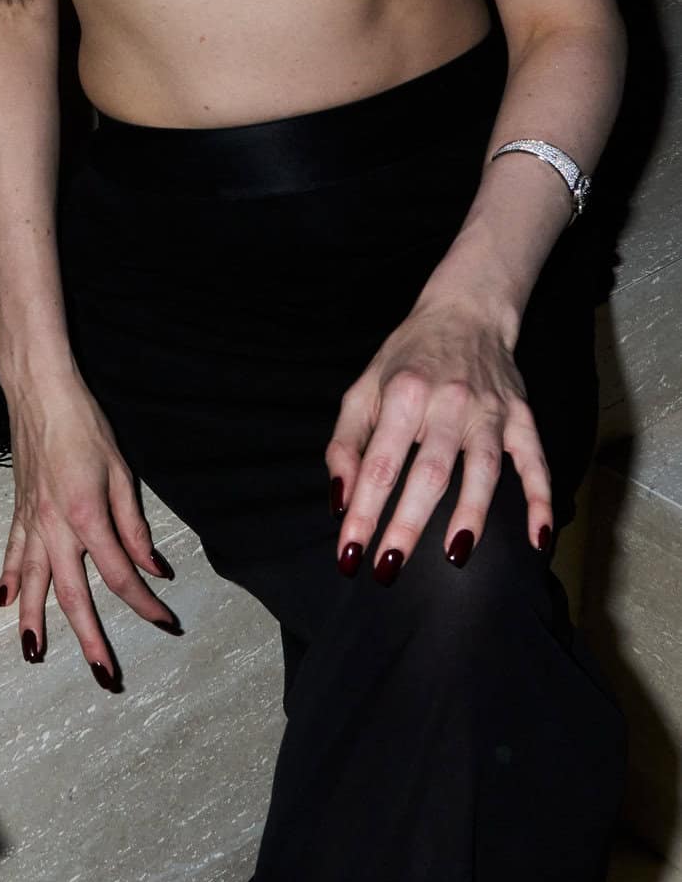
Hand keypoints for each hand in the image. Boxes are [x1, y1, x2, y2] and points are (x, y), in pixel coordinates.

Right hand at [0, 368, 178, 680]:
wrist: (39, 392)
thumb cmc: (84, 425)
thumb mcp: (121, 473)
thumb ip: (134, 526)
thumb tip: (154, 567)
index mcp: (87, 516)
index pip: (121, 574)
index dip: (145, 603)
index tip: (166, 621)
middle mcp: (54, 527)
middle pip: (73, 596)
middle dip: (90, 639)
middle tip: (104, 675)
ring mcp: (31, 522)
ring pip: (33, 585)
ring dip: (34, 623)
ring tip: (35, 657)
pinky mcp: (18, 512)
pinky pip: (12, 555)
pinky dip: (9, 582)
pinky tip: (5, 603)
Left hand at [327, 300, 551, 577]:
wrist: (465, 312)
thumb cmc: (405, 358)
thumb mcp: (362, 389)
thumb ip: (346, 444)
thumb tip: (341, 499)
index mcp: (403, 394)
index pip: (379, 464)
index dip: (363, 511)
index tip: (350, 552)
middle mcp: (448, 403)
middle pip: (429, 472)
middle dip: (406, 524)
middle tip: (387, 570)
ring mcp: (491, 411)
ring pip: (483, 470)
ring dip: (470, 514)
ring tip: (454, 556)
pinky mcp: (522, 417)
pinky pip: (535, 462)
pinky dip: (541, 499)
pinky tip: (538, 539)